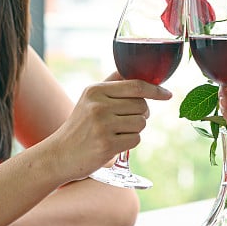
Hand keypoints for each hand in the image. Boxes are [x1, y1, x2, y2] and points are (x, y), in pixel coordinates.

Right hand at [49, 79, 171, 180]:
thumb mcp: (90, 99)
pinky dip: (129, 143)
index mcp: (96, 91)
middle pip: (142, 106)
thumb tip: (136, 70)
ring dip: (135, 130)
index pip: (135, 85)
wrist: (60, 154)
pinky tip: (114, 143)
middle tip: (126, 121)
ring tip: (116, 132)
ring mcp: (102, 125)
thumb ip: (112, 84)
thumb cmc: (79, 126)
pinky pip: (136, 139)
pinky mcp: (107, 145)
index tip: (167, 94)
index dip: (155, 90)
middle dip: (141, 114)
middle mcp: (98, 106)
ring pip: (141, 123)